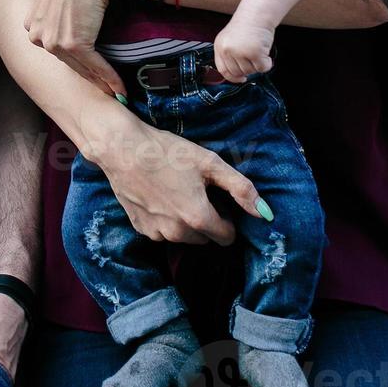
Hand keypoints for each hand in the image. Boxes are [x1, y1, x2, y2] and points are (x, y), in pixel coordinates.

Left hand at [25, 0, 127, 98]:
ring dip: (101, 80)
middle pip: (68, 62)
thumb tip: (64, 10)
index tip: (92, 70)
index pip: (55, 49)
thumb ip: (54, 5)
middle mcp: (37, 34)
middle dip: (89, 75)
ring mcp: (53, 41)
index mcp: (31, 22)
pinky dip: (109, 78)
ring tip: (117, 90)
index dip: (76, 60)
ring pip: (81, 67)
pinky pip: (94, 67)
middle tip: (108, 87)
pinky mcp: (73, 44)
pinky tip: (120, 88)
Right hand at [97, 122, 265, 244]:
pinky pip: (163, 232)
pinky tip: (159, 196)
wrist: (122, 148)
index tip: (216, 199)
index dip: (227, 218)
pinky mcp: (140, 229)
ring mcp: (157, 233)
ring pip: (184, 236)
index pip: (227, 237)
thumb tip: (265, 213)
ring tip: (176, 191)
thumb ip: (241, 189)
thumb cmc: (167, 152)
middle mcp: (178, 232)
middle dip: (206, 220)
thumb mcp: (209, 162)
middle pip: (206, 238)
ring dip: (186, 222)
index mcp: (198, 218)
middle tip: (196, 191)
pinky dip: (165, 220)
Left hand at [214, 20, 275, 82]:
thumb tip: (237, 76)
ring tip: (258, 49)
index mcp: (220, 46)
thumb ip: (230, 55)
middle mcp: (228, 50)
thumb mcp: (231, 40)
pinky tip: (266, 52)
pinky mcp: (254, 52)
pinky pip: (262, 68)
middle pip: (238, 72)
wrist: (257, 13)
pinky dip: (267, 63)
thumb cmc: (247, 25)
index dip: (233, 77)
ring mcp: (240, 51)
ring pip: (250, 71)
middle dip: (248, 67)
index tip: (241, 79)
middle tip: (254, 56)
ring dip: (257, 63)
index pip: (223, 70)